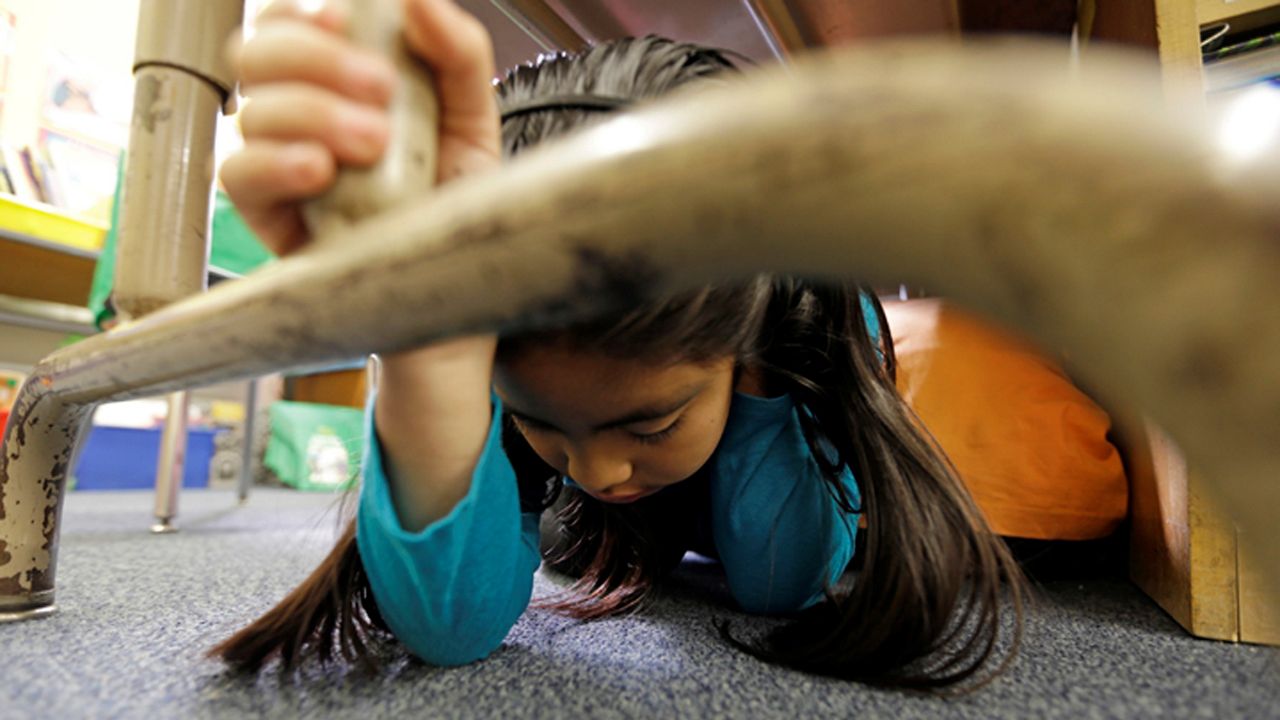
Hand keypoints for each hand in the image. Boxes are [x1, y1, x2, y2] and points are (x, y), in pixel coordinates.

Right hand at [221, 0, 500, 254]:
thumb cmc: (455, 193)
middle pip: (257, 53)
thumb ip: (455, 50)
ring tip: (375, 143)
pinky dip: (277, 162)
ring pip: (252, 110)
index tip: (345, 21)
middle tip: (381, 89)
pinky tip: (320, 169)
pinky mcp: (267, 213)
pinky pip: (239, 173)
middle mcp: (299, 110)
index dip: (304, 13)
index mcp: (337, 75)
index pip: (288, 22)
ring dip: (315, 114)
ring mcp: (278, 158)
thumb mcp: (471, 114)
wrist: (459, 268)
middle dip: (316, 59)